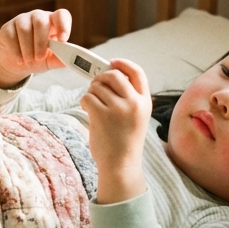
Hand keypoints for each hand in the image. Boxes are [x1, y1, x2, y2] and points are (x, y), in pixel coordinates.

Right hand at [0, 8, 71, 87]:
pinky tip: (20, 59)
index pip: (61, 15)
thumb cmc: (37, 58)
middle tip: (40, 57)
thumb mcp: (51, 60)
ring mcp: (22, 20)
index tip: (63, 39)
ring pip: (25, 29)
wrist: (17, 63)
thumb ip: (61, 59)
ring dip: (28, 49)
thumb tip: (72, 60)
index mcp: (53, 22)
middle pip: (41, 21)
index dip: (63, 25)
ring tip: (29, 61)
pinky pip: (12, 36)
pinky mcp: (7, 27)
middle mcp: (38, 17)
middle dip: (41, 42)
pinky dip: (17, 51)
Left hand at [80, 60, 151, 203]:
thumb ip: (128, 97)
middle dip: (101, 77)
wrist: (121, 166)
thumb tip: (108, 75)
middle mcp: (134, 103)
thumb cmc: (125, 142)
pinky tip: (88, 111)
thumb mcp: (136, 117)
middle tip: (96, 86)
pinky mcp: (101, 115)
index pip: (137, 72)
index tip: (112, 61)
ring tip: (94, 106)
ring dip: (91, 93)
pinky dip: (84, 102)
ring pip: (97, 86)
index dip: (123, 63)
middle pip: (114, 75)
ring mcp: (118, 109)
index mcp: (145, 102)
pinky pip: (87, 97)